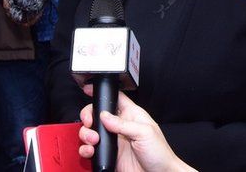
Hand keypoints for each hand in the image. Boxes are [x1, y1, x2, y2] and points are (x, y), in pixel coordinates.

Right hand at [78, 85, 192, 171]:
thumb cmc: (160, 153)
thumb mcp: (144, 133)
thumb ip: (123, 123)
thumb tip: (104, 115)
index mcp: (131, 115)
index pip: (115, 98)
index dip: (102, 92)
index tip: (88, 90)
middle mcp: (120, 126)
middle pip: (97, 114)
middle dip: (88, 116)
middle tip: (89, 122)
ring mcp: (113, 141)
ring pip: (91, 131)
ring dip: (86, 134)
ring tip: (93, 140)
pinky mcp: (109, 155)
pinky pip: (91, 150)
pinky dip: (86, 149)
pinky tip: (90, 151)